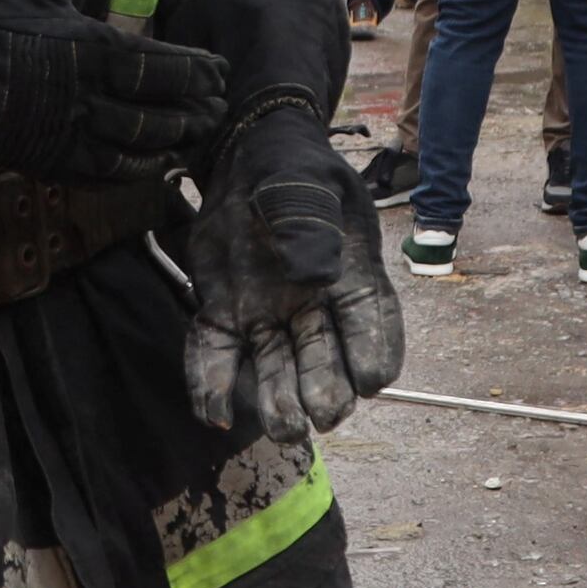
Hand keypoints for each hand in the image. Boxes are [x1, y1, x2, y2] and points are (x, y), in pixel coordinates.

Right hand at [0, 0, 227, 185]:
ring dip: (174, 141)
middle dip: (196, 111)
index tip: (221, 72)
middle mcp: (91, 97)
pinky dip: (137, 170)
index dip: (201, 73)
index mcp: (95, 49)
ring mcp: (71, 135)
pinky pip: (107, 174)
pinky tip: (151, 163)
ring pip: (140, 147)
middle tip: (219, 108)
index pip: (168, 68)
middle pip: (163, 113)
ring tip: (195, 135)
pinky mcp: (49, 160)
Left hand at [178, 94, 405, 447]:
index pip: (369, 324)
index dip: (374, 354)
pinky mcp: (224, 313)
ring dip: (279, 401)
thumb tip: (315, 276)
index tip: (373, 381)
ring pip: (274, 367)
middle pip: (323, 358)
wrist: (248, 159)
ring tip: (286, 428)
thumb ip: (308, 222)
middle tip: (325, 415)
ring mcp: (266, 314)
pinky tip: (213, 412)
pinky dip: (213, 383)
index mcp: (347, 275)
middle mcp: (310, 306)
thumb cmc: (293, 171)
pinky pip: (218, 353)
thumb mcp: (305, 184)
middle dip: (326, 390)